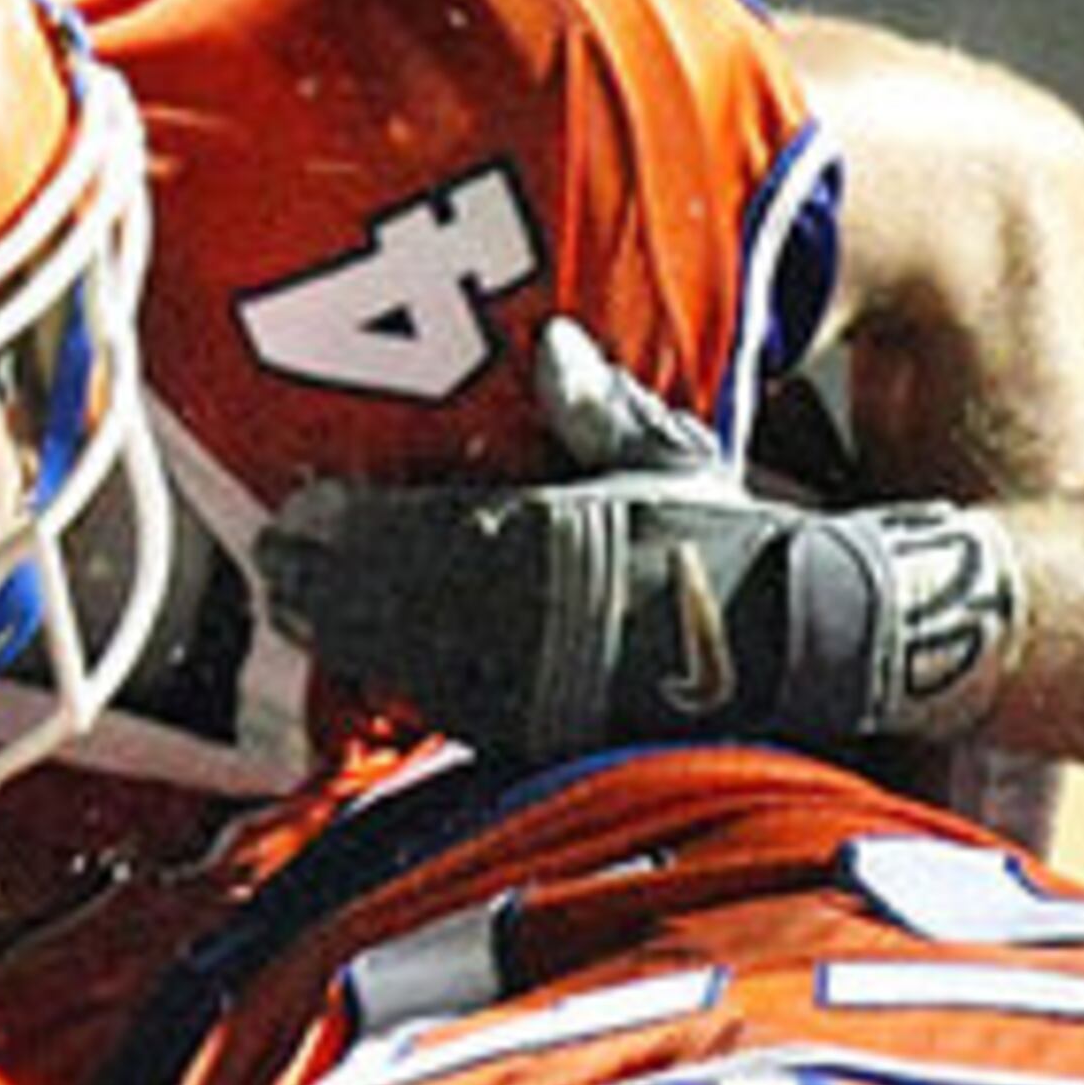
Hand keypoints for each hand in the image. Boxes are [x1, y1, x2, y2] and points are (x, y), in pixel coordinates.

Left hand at [258, 319, 1017, 762]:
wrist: (810, 647)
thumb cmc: (739, 537)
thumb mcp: (681, 458)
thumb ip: (604, 412)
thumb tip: (550, 345)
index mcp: (558, 539)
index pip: (422, 531)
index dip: (348, 526)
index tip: (295, 506)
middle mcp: (537, 619)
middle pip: (398, 601)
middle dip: (328, 582)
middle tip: (272, 562)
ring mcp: (540, 688)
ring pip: (412, 664)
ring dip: (346, 640)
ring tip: (294, 612)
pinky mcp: (552, 739)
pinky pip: (452, 713)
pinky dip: (397, 688)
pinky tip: (363, 669)